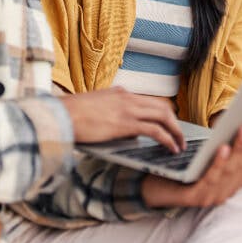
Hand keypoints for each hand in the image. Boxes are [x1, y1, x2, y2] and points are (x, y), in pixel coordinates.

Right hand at [60, 87, 185, 152]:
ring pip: (163, 116)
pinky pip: (155, 130)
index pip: (150, 101)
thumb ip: (113, 116)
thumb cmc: (71, 116)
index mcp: (120, 93)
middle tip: (180, 136)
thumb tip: (128, 133)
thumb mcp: (96, 110)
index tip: (169, 124)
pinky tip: (171, 148)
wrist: (61, 115)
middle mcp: (127, 98)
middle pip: (162, 106)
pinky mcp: (126, 123)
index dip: (163, 113)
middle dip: (175, 122)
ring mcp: (128, 109)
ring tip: (180, 145)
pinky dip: (167, 139)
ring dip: (176, 132)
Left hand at [141, 120, 241, 208]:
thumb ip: (235, 170)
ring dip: (238, 149)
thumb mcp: (212, 169)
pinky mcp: (195, 197)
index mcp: (230, 186)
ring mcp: (210, 196)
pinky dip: (218, 163)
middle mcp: (224, 193)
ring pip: (229, 171)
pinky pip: (209, 178)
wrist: (153, 190)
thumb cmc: (184, 175)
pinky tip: (222, 147)